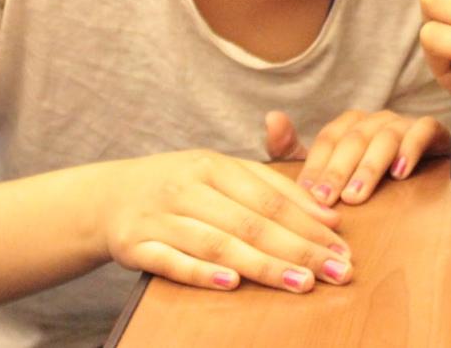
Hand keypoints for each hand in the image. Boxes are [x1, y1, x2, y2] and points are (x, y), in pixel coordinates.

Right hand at [99, 150, 349, 292]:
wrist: (108, 196)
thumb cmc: (181, 185)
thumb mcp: (221, 171)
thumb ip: (272, 186)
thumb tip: (327, 213)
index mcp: (213, 165)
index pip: (270, 197)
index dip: (308, 222)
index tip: (342, 245)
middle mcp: (188, 188)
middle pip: (250, 222)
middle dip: (298, 248)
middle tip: (336, 271)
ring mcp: (161, 217)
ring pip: (218, 243)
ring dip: (262, 265)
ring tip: (300, 282)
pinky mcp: (137, 245)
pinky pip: (172, 262)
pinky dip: (201, 273)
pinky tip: (232, 284)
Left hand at [262, 109, 450, 206]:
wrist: (426, 167)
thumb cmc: (369, 171)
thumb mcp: (328, 166)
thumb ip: (294, 150)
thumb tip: (271, 117)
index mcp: (349, 125)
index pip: (327, 140)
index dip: (315, 166)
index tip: (304, 195)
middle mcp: (375, 120)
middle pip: (353, 140)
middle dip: (337, 171)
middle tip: (326, 201)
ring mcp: (403, 123)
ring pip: (384, 138)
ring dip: (369, 167)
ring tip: (356, 195)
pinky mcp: (432, 130)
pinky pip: (423, 131)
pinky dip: (411, 149)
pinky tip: (401, 174)